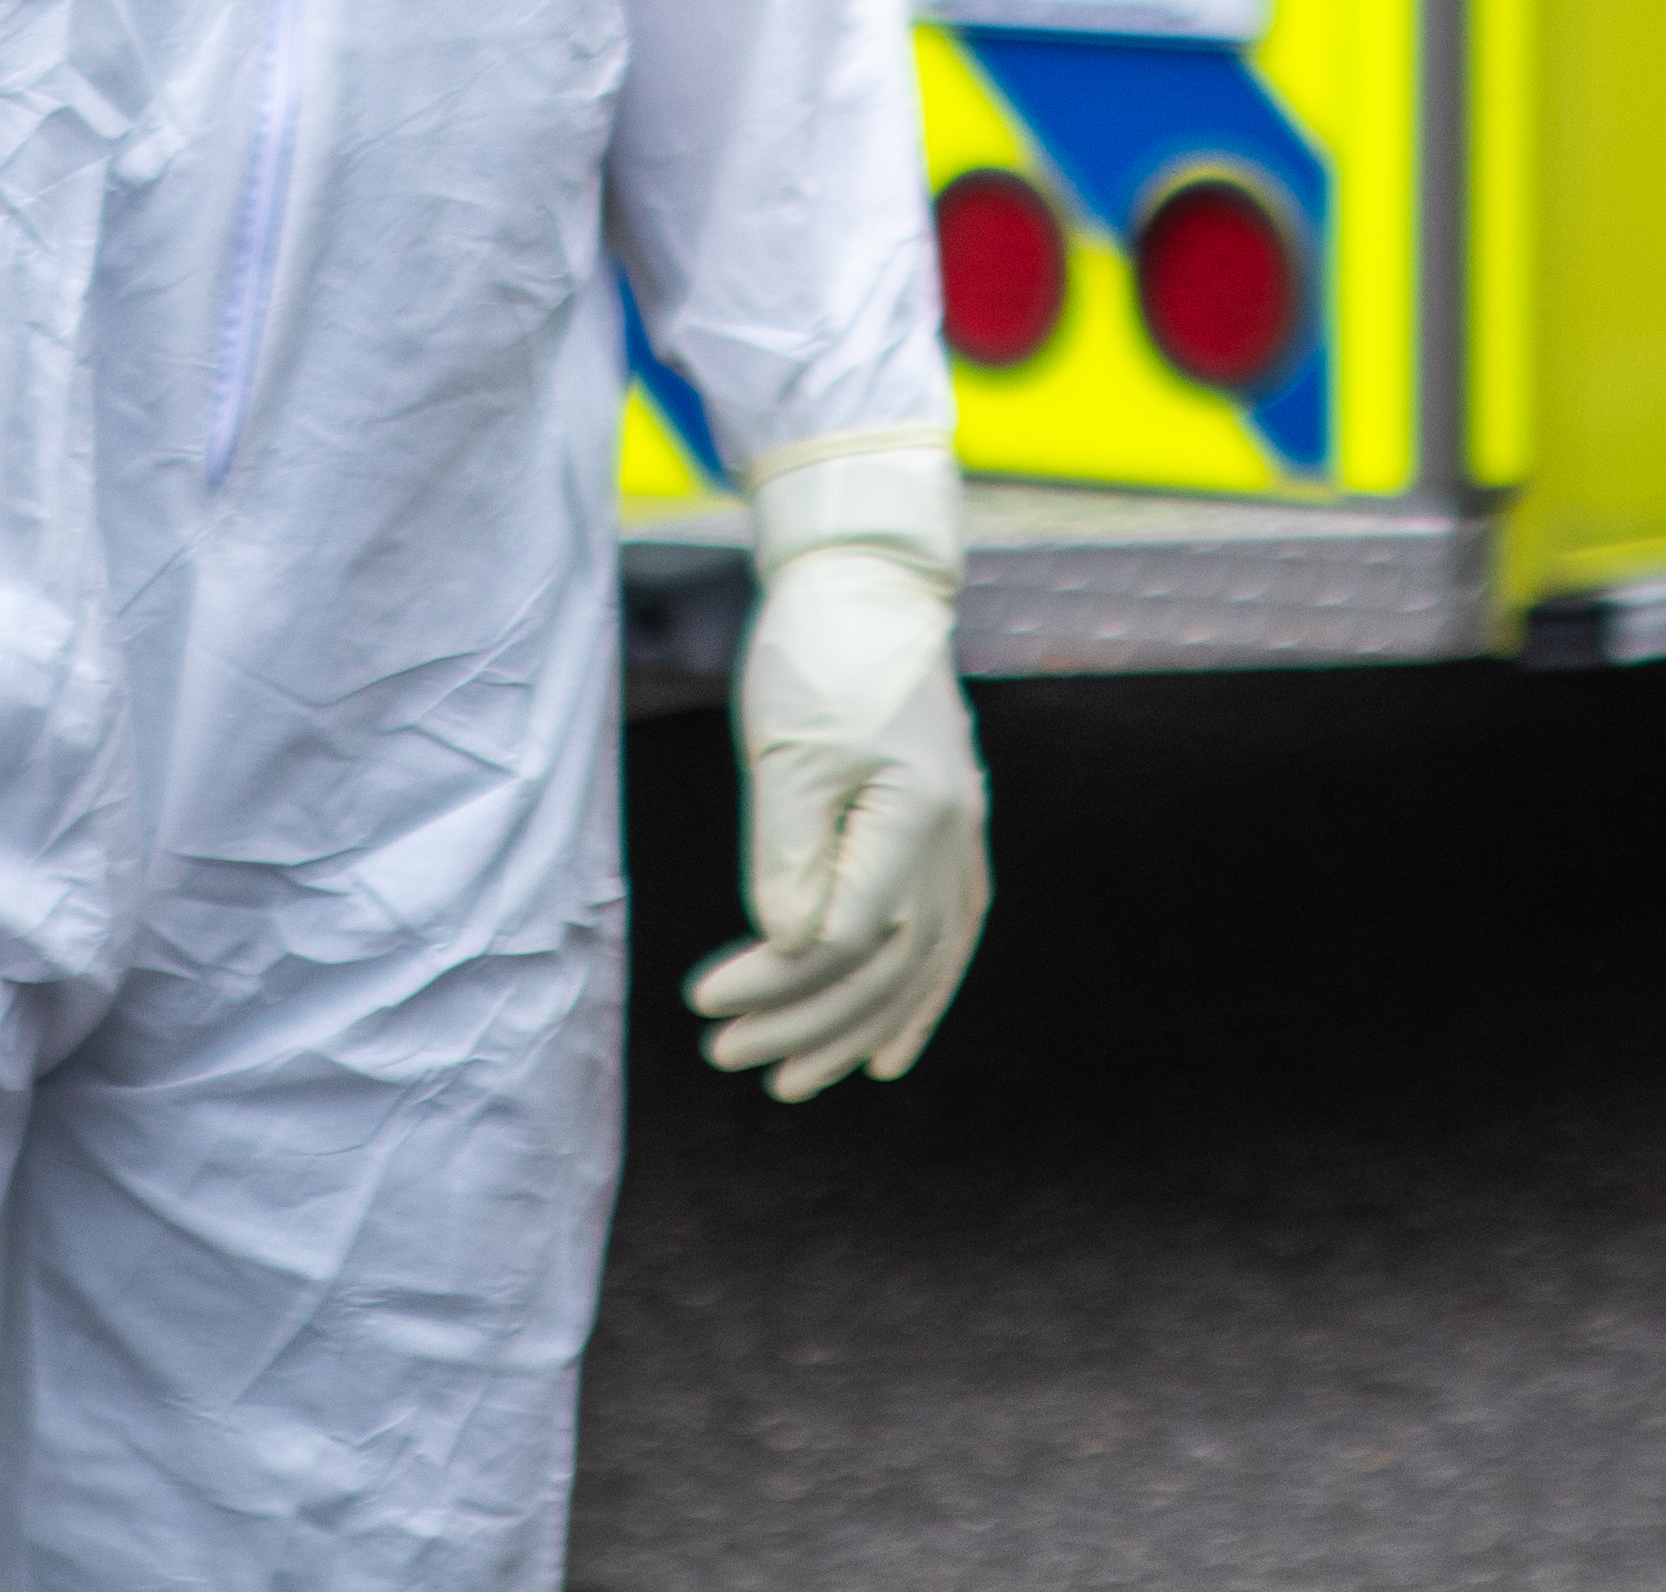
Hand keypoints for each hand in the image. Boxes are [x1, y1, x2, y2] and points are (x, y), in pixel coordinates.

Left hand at [687, 439, 989, 1099]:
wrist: (866, 584)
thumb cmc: (816, 657)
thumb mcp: (786, 755)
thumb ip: (789, 858)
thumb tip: (788, 949)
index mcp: (918, 814)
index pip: (849, 937)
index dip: (778, 982)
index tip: (704, 998)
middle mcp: (955, 835)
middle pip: (890, 964)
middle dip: (808, 1022)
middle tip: (728, 1056)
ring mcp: (962, 834)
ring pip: (924, 963)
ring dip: (856, 1028)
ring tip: (792, 1081)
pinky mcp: (950, 830)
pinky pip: (947, 935)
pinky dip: (917, 997)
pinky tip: (889, 1049)